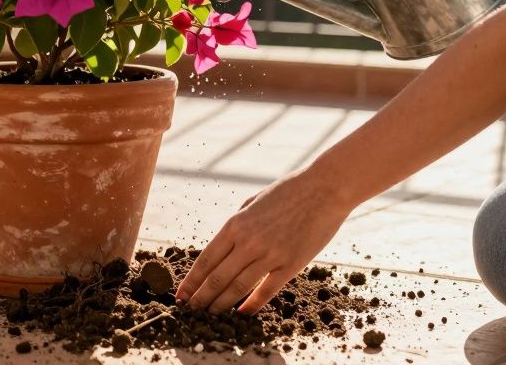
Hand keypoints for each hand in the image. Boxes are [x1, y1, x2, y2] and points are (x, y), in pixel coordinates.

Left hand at [174, 169, 355, 313]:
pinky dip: (252, 305)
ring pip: (238, 287)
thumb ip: (238, 224)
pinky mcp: (291, 264)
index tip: (181, 294)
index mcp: (236, 224)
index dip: (191, 280)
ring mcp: (270, 255)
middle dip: (200, 297)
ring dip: (221, 304)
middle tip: (190, 311)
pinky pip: (267, 290)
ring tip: (209, 316)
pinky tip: (241, 313)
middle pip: (217, 278)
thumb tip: (227, 243)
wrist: (324, 189)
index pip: (206, 259)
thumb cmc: (289, 192)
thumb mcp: (253, 202)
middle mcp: (248, 241)